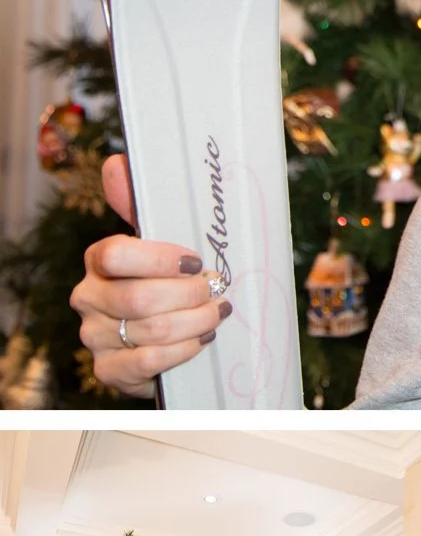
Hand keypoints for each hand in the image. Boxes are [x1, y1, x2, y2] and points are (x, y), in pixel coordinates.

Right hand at [69, 154, 232, 396]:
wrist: (160, 341)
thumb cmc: (163, 285)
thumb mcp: (161, 248)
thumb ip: (142, 208)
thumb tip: (117, 164)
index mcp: (98, 261)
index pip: (115, 255)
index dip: (159, 259)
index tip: (195, 261)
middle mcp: (89, 297)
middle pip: (140, 298)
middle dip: (190, 295)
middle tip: (216, 291)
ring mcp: (95, 336)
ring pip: (152, 330)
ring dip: (195, 321)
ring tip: (217, 313)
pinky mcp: (108, 370)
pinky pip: (150, 361)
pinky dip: (184, 350)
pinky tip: (202, 339)